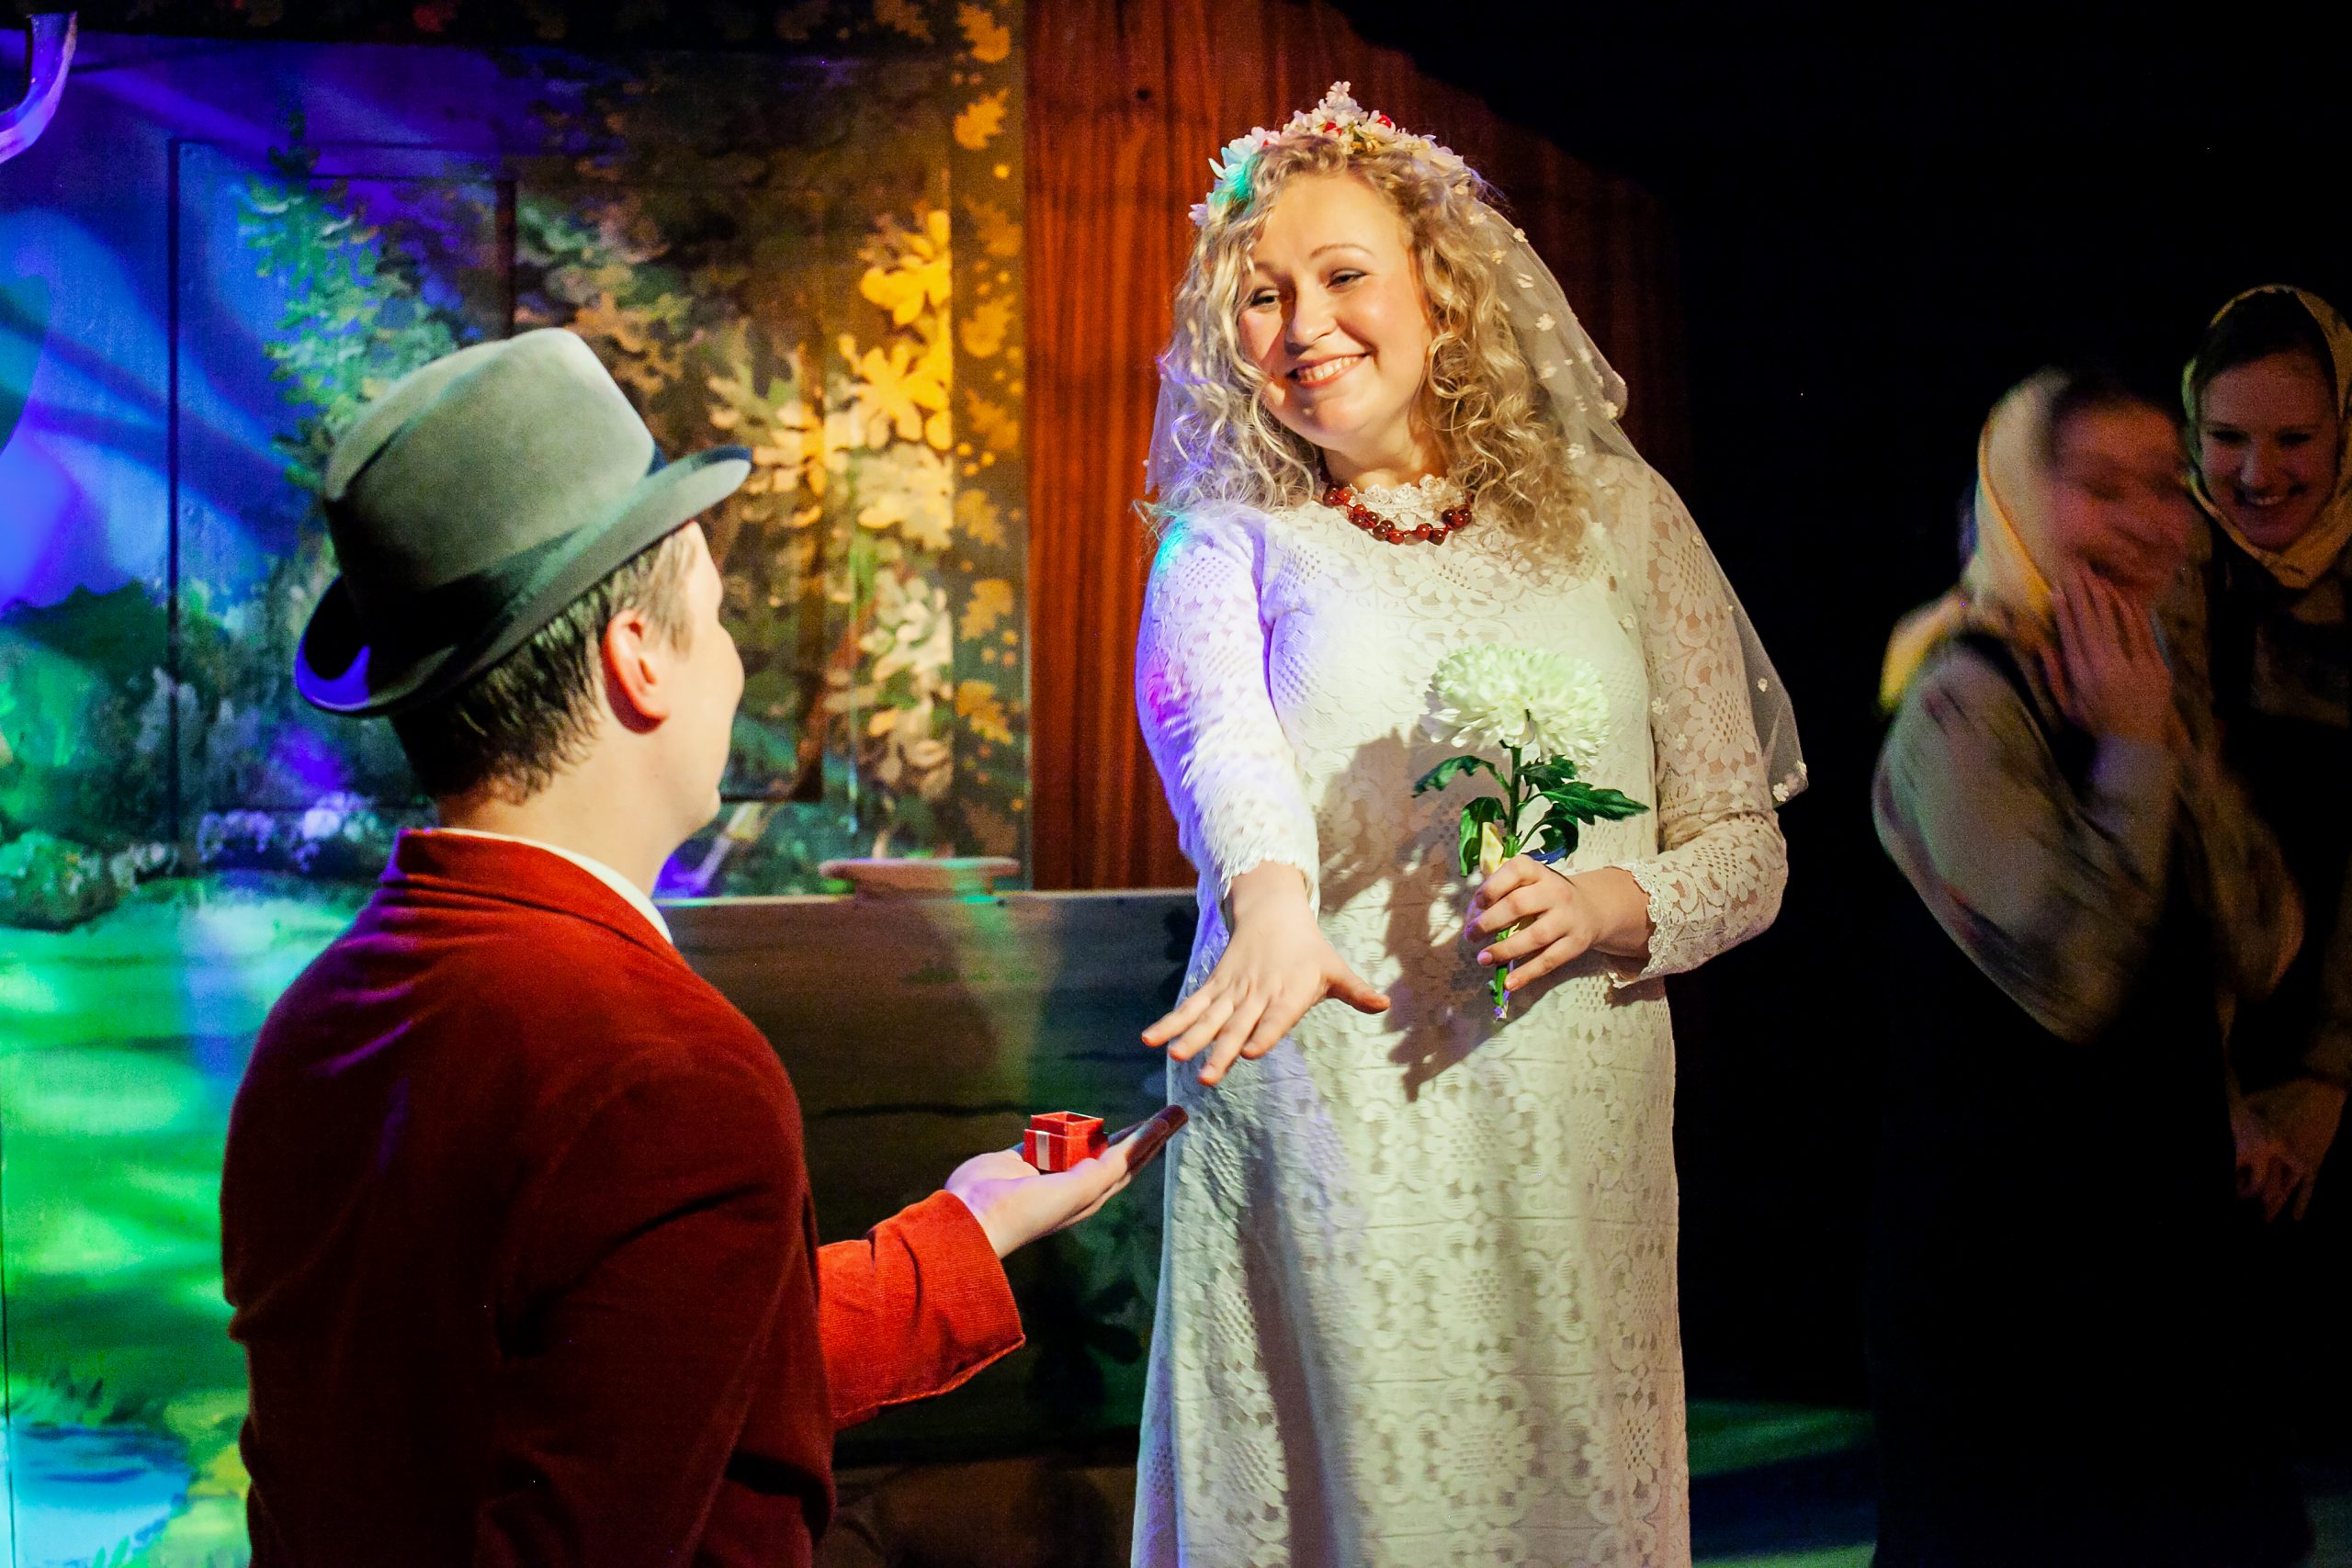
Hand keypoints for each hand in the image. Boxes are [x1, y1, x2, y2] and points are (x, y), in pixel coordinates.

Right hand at [946, 1105, 1186, 1257]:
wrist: (976, 1214)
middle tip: (1173, 1109)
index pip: (1133, 1161)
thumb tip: (1137, 1147)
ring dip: (1106, 1127)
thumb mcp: (1078, 1190)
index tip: (1175, 1116)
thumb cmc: (1032, 1209)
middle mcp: (1076, 1182)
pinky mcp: (1023, 1156)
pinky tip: (1074, 1115)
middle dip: (1147, 1131)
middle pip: (1120, 1151)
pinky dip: (1062, 1124)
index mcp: (1093, 1193)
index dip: (1155, 1138)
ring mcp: (1049, 1168)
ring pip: (1086, 1141)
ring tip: (1130, 1115)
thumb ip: (1108, 1168)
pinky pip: (1050, 1135)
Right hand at [1142, 864, 1388, 1086]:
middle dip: (1222, 1050)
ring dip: (1191, 1037)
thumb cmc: (1309, 949)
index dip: (1265, 1032)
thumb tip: (1385, 1004)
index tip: (1252, 1052)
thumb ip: (1355, 990)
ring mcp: (1233, 991)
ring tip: (1175, 1056)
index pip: (1277, 1017)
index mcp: (1289, 993)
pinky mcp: (1215, 987)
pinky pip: (1191, 1006)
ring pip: (1210, 1017)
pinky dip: (1171, 1021)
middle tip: (1207, 1076)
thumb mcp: (1334, 967)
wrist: (1273, 911)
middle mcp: (1258, 993)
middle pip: (1238, 1025)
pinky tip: (1151, 1039)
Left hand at [1467, 859, 1651, 992]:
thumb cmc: (1546, 896)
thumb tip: (1473, 914)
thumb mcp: (1530, 882)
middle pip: (1519, 904)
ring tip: (1483, 958)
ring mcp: (1567, 919)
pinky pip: (1548, 961)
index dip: (1493, 886)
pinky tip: (1509, 982)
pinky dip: (1527, 974)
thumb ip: (1504, 890)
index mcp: (1539, 872)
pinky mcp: (1574, 944)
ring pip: (1534, 936)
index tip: (1477, 903)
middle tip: (1471, 935)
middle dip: (1490, 921)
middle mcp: (1556, 892)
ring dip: (1505, 950)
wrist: (1591, 909)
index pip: (1516, 870)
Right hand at [2042, 571, 2172, 744]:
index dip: (2066, 611)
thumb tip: (2041, 645)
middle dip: (2085, 594)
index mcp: (2086, 677)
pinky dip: (2134, 614)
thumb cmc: (2095, 724)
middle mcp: (2110, 667)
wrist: (2136, 744)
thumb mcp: (2066, 705)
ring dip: (2108, 597)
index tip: (2058, 589)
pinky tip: (2125, 598)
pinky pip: (2144, 634)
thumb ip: (2054, 676)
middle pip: (2096, 622)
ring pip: (2120, 623)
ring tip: (2098, 578)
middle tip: (2077, 570)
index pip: (2074, 635)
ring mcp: (2137, 665)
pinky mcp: (2157, 666)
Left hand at [2233, 1093, 2303, 1222]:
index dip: (2234, 1176)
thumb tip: (2225, 1115)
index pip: (2242, 1164)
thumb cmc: (2285, 1093)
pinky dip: (2302, 1202)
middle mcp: (2278, 1154)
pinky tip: (2296, 1218)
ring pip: (2282, 1188)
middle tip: (2241, 1205)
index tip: (2228, 1186)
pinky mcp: (2313, 1161)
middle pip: (2260, 1180)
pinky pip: (2308, 1187)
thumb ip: (2239, 1112)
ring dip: (2273, 1204)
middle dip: (2250, 1194)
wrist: (2320, 1092)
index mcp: (2260, 1139)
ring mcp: (2297, 1160)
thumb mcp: (2255, 1100)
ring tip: (2264, 1219)